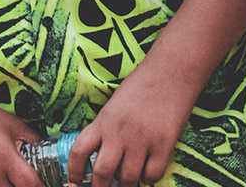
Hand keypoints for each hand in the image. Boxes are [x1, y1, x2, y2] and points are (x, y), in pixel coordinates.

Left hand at [67, 63, 194, 186]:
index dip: (73, 173)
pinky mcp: (164, 144)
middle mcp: (119, 133)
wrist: (172, 70)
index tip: (73, 184)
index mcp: (103, 121)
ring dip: (127, 186)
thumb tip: (102, 155)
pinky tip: (148, 172)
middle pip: (102, 173)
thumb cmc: (143, 84)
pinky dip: (149, 179)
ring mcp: (141, 140)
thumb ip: (107, 128)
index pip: (78, 152)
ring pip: (128, 179)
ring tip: (128, 183)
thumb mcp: (115, 104)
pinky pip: (152, 175)